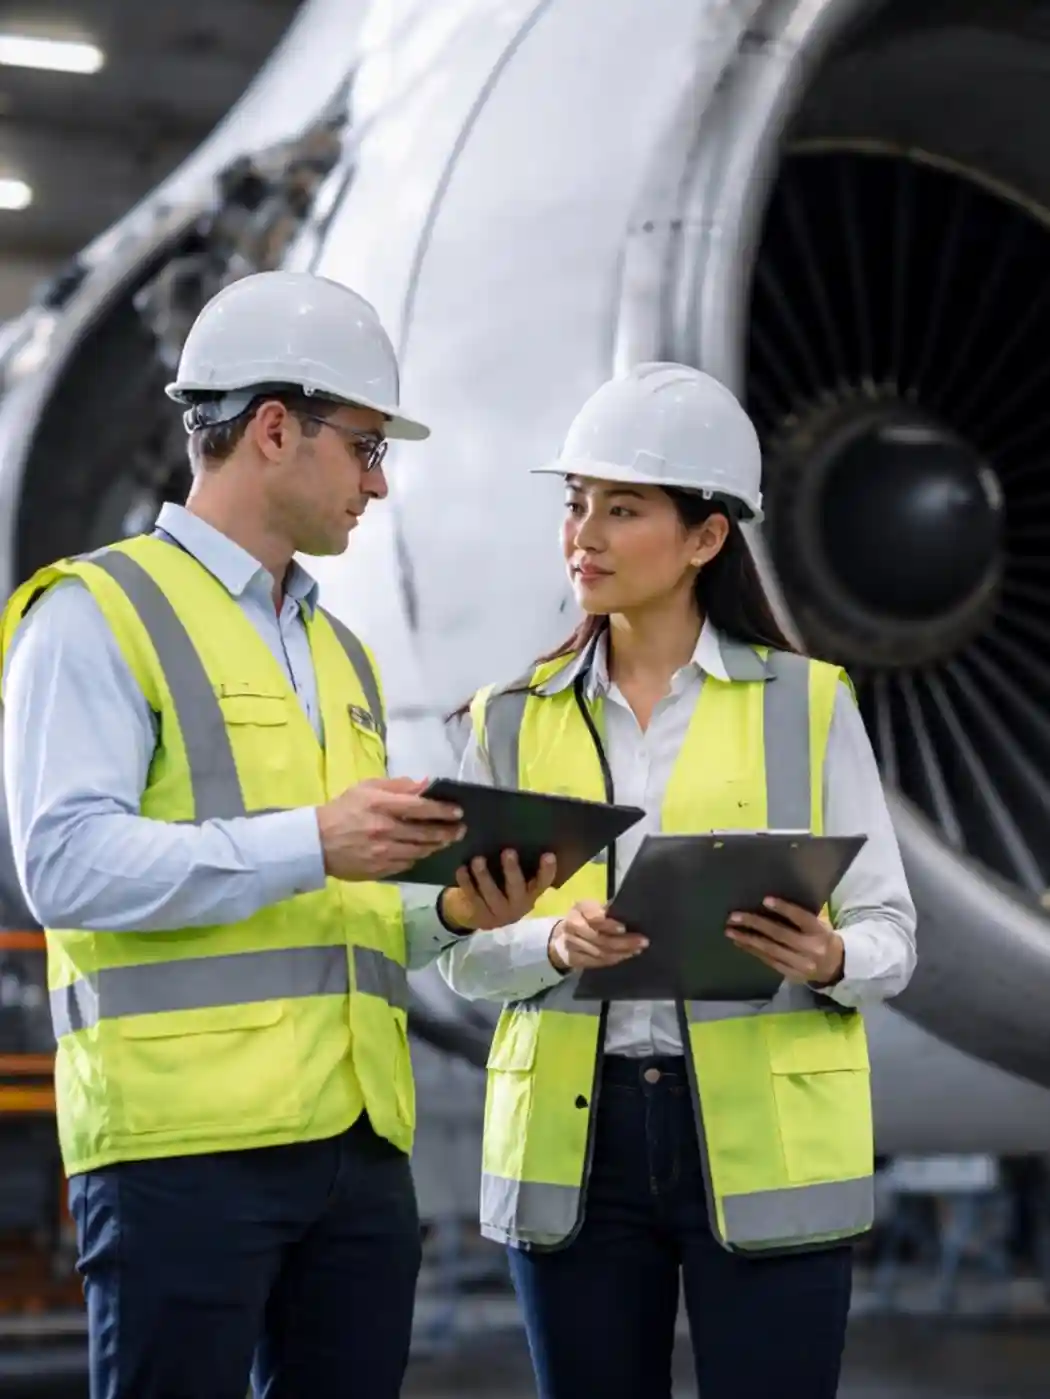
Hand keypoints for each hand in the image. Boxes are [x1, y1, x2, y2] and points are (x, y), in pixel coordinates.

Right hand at [316, 777, 464, 881]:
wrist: (316, 842)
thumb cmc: (343, 810)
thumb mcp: (366, 788)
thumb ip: (398, 786)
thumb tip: (425, 784)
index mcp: (381, 805)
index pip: (421, 807)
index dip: (443, 810)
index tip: (458, 811)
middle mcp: (385, 829)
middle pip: (426, 832)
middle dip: (448, 831)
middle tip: (460, 829)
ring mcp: (383, 852)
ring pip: (420, 850)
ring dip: (437, 845)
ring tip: (446, 840)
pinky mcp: (380, 870)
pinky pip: (408, 864)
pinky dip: (419, 857)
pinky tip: (425, 851)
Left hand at [439, 851, 557, 931]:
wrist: (480, 915)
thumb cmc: (502, 887)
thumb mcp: (514, 880)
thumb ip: (520, 865)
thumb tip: (516, 831)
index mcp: (531, 893)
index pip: (543, 882)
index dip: (547, 870)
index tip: (548, 855)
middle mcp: (519, 905)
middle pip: (517, 888)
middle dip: (512, 870)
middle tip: (508, 851)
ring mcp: (499, 913)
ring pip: (492, 895)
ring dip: (484, 877)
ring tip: (478, 860)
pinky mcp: (481, 916)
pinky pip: (473, 898)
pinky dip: (466, 883)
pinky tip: (461, 869)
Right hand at [547, 900, 648, 972]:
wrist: (564, 934)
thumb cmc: (586, 917)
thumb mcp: (594, 907)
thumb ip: (608, 910)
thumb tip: (630, 915)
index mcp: (579, 909)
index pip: (595, 918)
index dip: (609, 925)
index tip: (624, 928)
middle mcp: (571, 926)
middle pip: (599, 938)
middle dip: (623, 942)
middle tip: (643, 942)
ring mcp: (570, 944)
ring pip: (600, 952)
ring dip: (621, 952)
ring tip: (637, 950)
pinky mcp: (573, 959)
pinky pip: (596, 962)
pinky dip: (613, 959)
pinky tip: (625, 956)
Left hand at [726, 898, 844, 985]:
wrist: (836, 967)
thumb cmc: (822, 937)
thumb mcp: (819, 925)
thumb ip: (800, 917)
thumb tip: (769, 903)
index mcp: (820, 932)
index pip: (801, 918)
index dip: (784, 909)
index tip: (765, 900)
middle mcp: (811, 949)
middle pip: (780, 935)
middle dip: (754, 924)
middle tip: (734, 916)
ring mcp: (800, 965)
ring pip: (770, 950)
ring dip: (747, 940)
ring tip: (730, 931)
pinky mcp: (791, 975)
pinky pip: (768, 961)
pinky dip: (752, 951)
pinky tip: (740, 943)